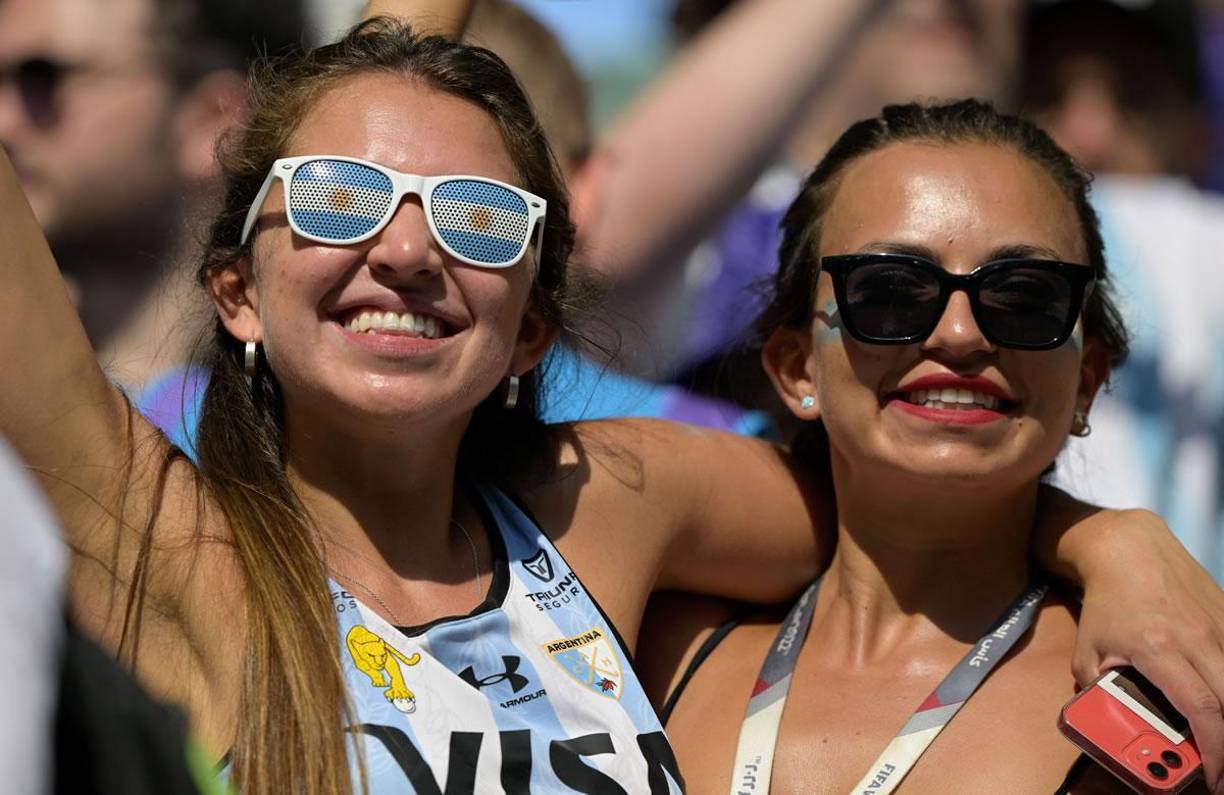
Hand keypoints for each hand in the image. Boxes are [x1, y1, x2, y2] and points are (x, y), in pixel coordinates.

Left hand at [1071, 509, 1223, 791]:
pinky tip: (1222, 695)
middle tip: (1223, 768)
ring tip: (1222, 737)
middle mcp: (1196, 637)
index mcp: (1159, 648)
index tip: (1215, 776)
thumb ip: (1095, 687)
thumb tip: (1105, 718)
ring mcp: (1217, 625)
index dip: (1215, 748)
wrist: (1127, 548)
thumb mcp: (1088, 647)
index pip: (1201, 708)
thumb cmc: (1107, 601)